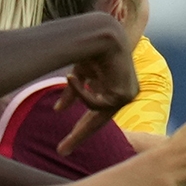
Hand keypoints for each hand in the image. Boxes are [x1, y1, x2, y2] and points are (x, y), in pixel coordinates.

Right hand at [54, 38, 139, 154]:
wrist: (103, 34)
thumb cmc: (93, 49)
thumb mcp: (79, 73)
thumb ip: (73, 92)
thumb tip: (58, 111)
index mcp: (113, 90)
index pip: (96, 115)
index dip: (81, 130)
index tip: (65, 145)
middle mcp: (122, 96)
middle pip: (98, 122)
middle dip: (79, 136)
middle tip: (61, 151)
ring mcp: (126, 96)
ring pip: (94, 112)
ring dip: (79, 105)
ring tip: (71, 91)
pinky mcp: (125, 95)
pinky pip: (95, 104)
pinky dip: (81, 93)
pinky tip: (72, 78)